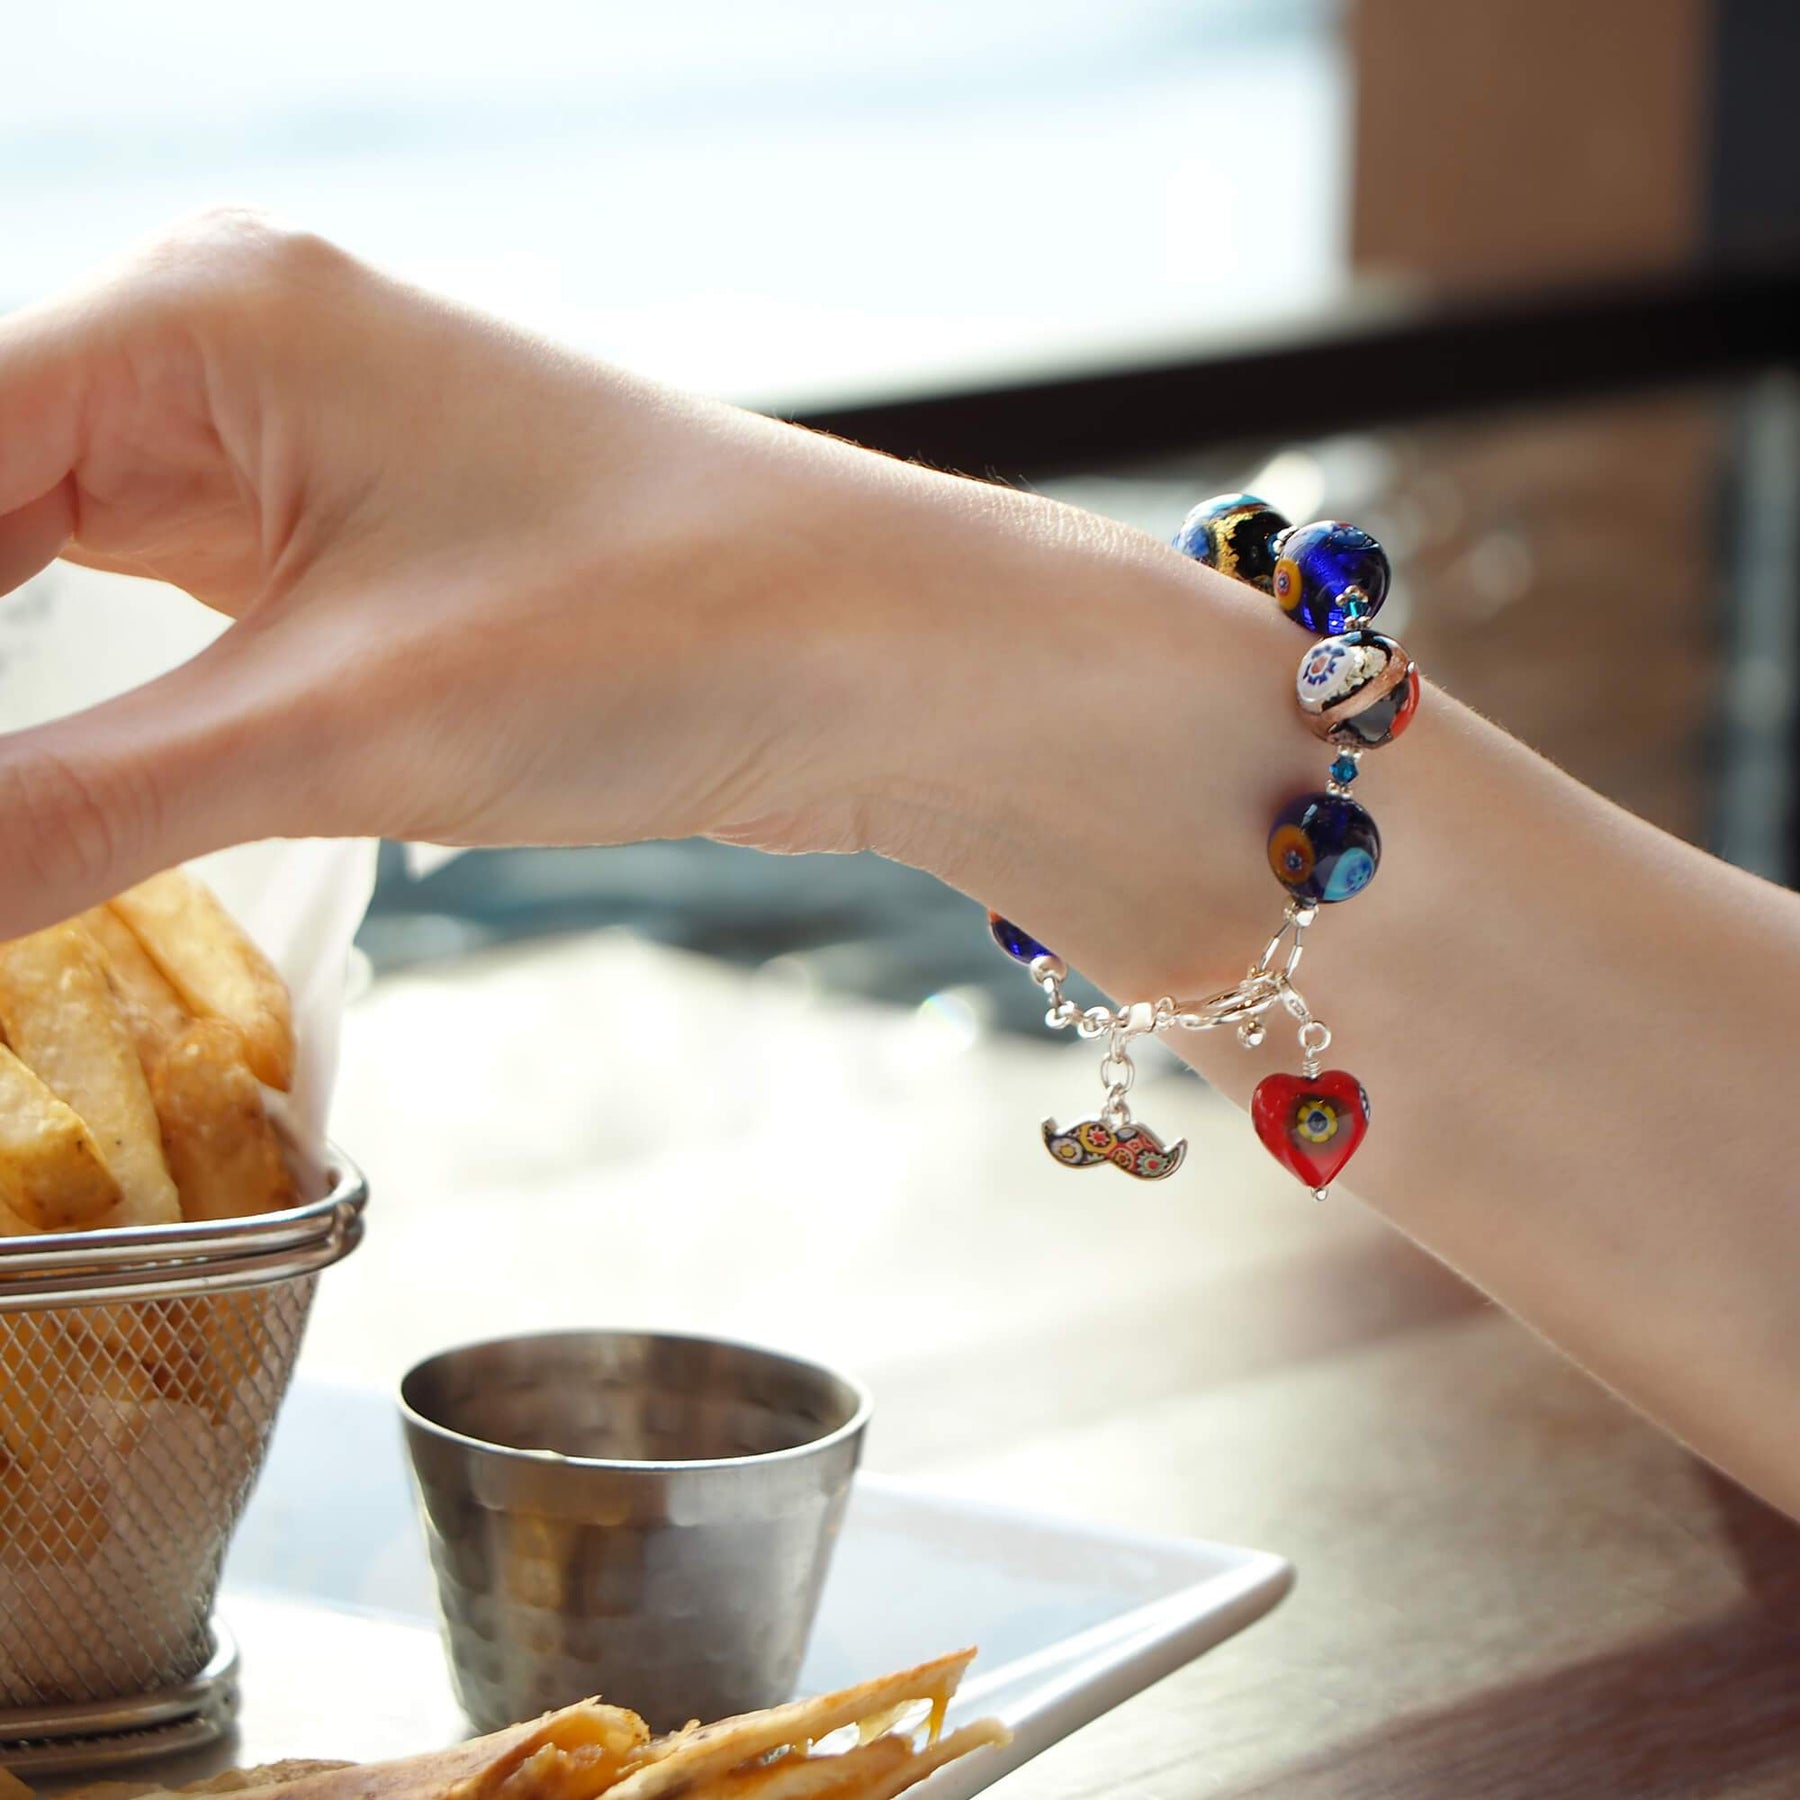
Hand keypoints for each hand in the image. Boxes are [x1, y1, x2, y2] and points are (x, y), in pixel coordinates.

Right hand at [0, 211, 1152, 932]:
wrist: (878, 653)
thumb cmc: (668, 625)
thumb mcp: (342, 726)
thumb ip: (75, 804)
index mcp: (198, 318)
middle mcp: (228, 352)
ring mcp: (293, 448)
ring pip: (47, 556)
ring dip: (13, 691)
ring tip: (24, 823)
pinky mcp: (350, 545)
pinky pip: (156, 606)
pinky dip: (93, 701)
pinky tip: (62, 788)